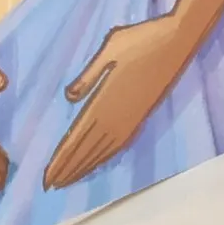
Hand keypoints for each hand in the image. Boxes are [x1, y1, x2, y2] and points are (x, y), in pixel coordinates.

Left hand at [42, 18, 184, 191]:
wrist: (176, 41)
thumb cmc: (140, 39)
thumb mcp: (109, 49)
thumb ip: (90, 75)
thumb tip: (70, 98)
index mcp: (106, 99)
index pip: (78, 137)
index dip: (62, 158)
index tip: (47, 176)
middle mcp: (118, 115)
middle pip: (88, 149)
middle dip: (68, 168)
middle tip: (50, 186)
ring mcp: (131, 118)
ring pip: (103, 150)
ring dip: (84, 166)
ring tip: (67, 180)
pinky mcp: (141, 115)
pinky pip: (120, 143)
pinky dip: (105, 156)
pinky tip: (97, 162)